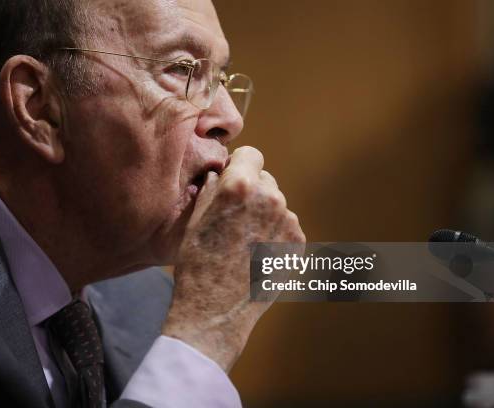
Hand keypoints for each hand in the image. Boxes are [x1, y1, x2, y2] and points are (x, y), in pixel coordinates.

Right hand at [162, 146, 305, 370]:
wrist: (215, 309)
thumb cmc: (197, 261)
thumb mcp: (195, 216)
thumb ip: (213, 186)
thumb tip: (222, 174)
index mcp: (241, 186)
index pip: (251, 154)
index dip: (239, 165)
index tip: (231, 180)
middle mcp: (270, 198)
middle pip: (265, 179)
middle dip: (252, 191)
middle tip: (234, 217)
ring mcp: (288, 221)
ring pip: (276, 204)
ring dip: (263, 214)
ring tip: (243, 241)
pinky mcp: (298, 243)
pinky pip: (285, 226)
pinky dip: (274, 234)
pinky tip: (256, 253)